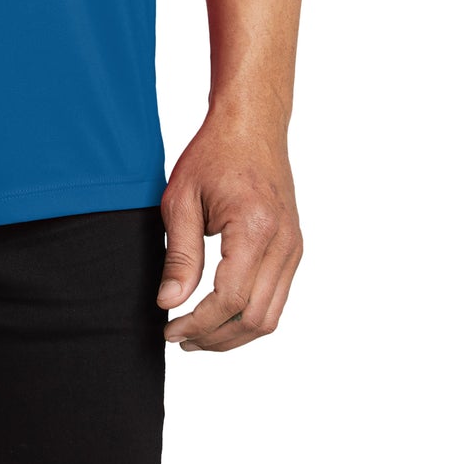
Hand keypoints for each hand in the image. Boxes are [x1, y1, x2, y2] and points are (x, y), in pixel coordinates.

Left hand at [158, 111, 302, 351]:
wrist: (252, 125)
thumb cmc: (214, 153)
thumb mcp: (182, 199)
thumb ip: (179, 255)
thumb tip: (169, 303)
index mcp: (255, 229)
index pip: (230, 299)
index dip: (198, 323)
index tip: (169, 330)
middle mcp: (283, 243)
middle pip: (254, 318)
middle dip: (215, 337)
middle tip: (180, 338)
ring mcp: (294, 248)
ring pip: (270, 316)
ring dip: (234, 334)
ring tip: (197, 334)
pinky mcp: (294, 249)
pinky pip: (276, 298)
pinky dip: (249, 315)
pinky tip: (220, 314)